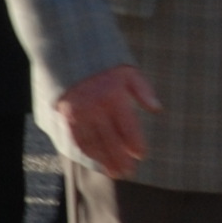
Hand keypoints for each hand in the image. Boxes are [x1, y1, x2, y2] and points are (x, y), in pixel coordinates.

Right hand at [57, 63, 159, 178]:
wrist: (68, 50)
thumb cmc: (104, 62)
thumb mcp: (128, 70)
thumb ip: (143, 90)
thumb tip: (157, 109)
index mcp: (114, 96)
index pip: (127, 128)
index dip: (135, 144)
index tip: (141, 155)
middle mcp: (94, 106)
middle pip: (110, 140)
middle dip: (121, 158)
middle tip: (130, 172)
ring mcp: (78, 112)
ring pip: (93, 143)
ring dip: (104, 160)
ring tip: (115, 172)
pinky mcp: (64, 114)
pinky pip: (76, 138)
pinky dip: (86, 152)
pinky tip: (96, 160)